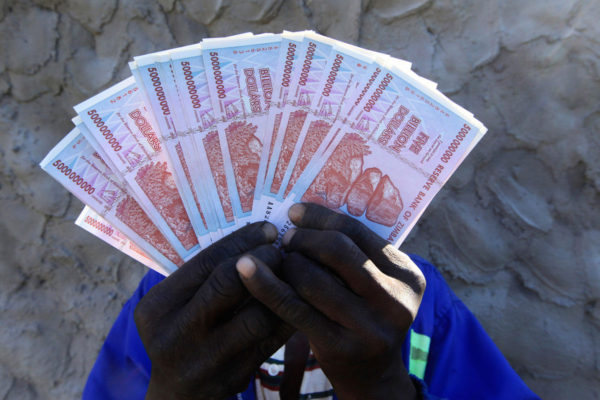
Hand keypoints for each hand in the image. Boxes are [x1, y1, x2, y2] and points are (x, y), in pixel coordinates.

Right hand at [134, 222, 294, 399]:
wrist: (177, 395)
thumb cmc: (181, 333)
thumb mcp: (175, 306)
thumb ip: (202, 278)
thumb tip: (253, 236)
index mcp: (157, 308)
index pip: (206, 262)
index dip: (242, 241)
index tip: (268, 230)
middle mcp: (176, 334)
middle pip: (228, 284)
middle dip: (263, 261)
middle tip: (282, 250)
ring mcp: (204, 360)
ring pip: (256, 316)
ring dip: (280, 290)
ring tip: (293, 273)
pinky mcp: (232, 377)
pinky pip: (270, 341)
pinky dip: (287, 316)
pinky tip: (298, 300)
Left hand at [236, 203, 425, 399]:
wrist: (372, 376)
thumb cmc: (364, 317)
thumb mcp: (374, 285)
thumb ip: (354, 254)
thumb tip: (302, 214)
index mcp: (407, 275)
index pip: (358, 232)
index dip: (321, 217)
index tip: (294, 212)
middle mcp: (395, 300)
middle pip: (337, 250)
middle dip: (304, 239)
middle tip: (285, 240)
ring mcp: (369, 327)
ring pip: (313, 278)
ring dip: (287, 263)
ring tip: (278, 261)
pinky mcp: (340, 347)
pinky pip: (294, 307)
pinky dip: (266, 285)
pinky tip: (246, 271)